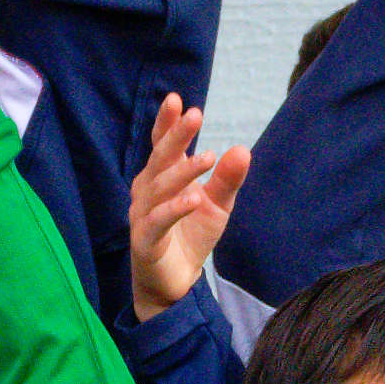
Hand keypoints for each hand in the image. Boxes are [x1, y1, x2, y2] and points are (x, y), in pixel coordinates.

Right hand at [124, 95, 246, 313]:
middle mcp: (147, 192)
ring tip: (208, 157)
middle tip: (195, 114)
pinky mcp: (145, 241)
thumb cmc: (190, 237)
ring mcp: (142, 216)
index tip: (176, 99)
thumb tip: (242, 149)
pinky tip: (193, 198)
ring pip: (159, 188)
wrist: (176, 284)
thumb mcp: (217, 205)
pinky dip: (174, 208)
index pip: (161, 146)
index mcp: (161, 179)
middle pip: (159, 159)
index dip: (166, 124)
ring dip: (182, 171)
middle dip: (175, 135)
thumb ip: (226, 179)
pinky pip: (158, 221)